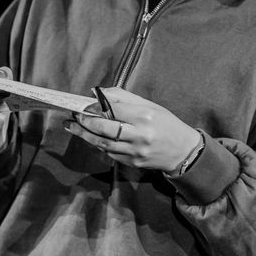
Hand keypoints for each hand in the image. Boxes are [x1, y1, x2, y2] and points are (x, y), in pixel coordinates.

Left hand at [64, 87, 201, 171]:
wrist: (183, 151)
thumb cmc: (166, 124)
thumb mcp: (149, 105)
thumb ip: (123, 98)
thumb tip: (98, 93)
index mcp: (144, 117)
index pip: (113, 110)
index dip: (95, 107)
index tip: (82, 105)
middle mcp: (139, 135)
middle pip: (104, 129)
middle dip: (85, 122)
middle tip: (73, 116)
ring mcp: (135, 151)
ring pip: (103, 143)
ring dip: (85, 135)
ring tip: (72, 127)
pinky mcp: (132, 163)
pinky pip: (110, 152)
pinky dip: (98, 144)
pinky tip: (91, 137)